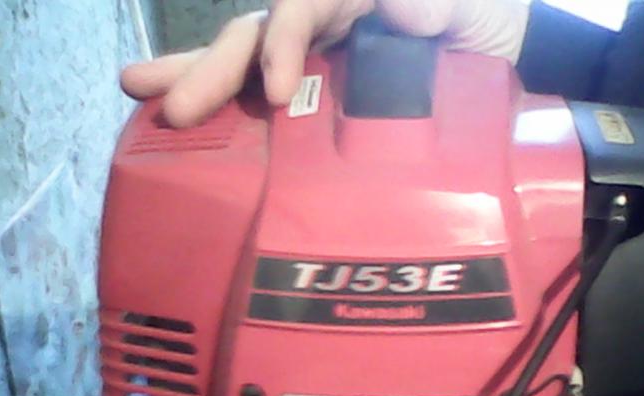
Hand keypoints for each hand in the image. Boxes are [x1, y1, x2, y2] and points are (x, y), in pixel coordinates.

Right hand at [120, 0, 529, 127]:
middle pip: (254, 38)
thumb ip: (438, 5)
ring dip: (195, 81)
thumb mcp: (472, 10)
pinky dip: (232, 114)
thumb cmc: (486, 27)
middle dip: (205, 67)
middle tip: (145, 93)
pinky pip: (267, 102)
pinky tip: (197, 135)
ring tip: (139, 99)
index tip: (274, 94)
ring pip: (246, 66)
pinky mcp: (320, 99)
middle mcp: (321, 25)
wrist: (504, 62)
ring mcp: (316, 61)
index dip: (282, 44)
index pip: (301, 11)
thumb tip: (403, 8)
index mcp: (350, 0)